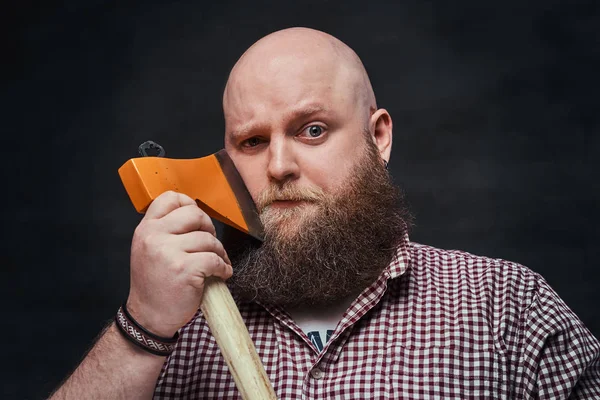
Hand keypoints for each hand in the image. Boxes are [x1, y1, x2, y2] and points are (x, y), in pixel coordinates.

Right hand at [126, 191, 232, 336]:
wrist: (149, 317)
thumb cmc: (155, 284)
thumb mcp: (149, 250)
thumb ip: (165, 230)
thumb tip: (196, 214)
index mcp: (146, 229)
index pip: (170, 198)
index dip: (189, 204)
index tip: (198, 221)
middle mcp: (154, 237)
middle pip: (195, 214)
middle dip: (209, 228)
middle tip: (211, 244)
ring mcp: (168, 252)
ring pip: (208, 239)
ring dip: (219, 252)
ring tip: (216, 264)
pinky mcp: (184, 269)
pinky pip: (215, 259)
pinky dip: (223, 267)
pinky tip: (221, 274)